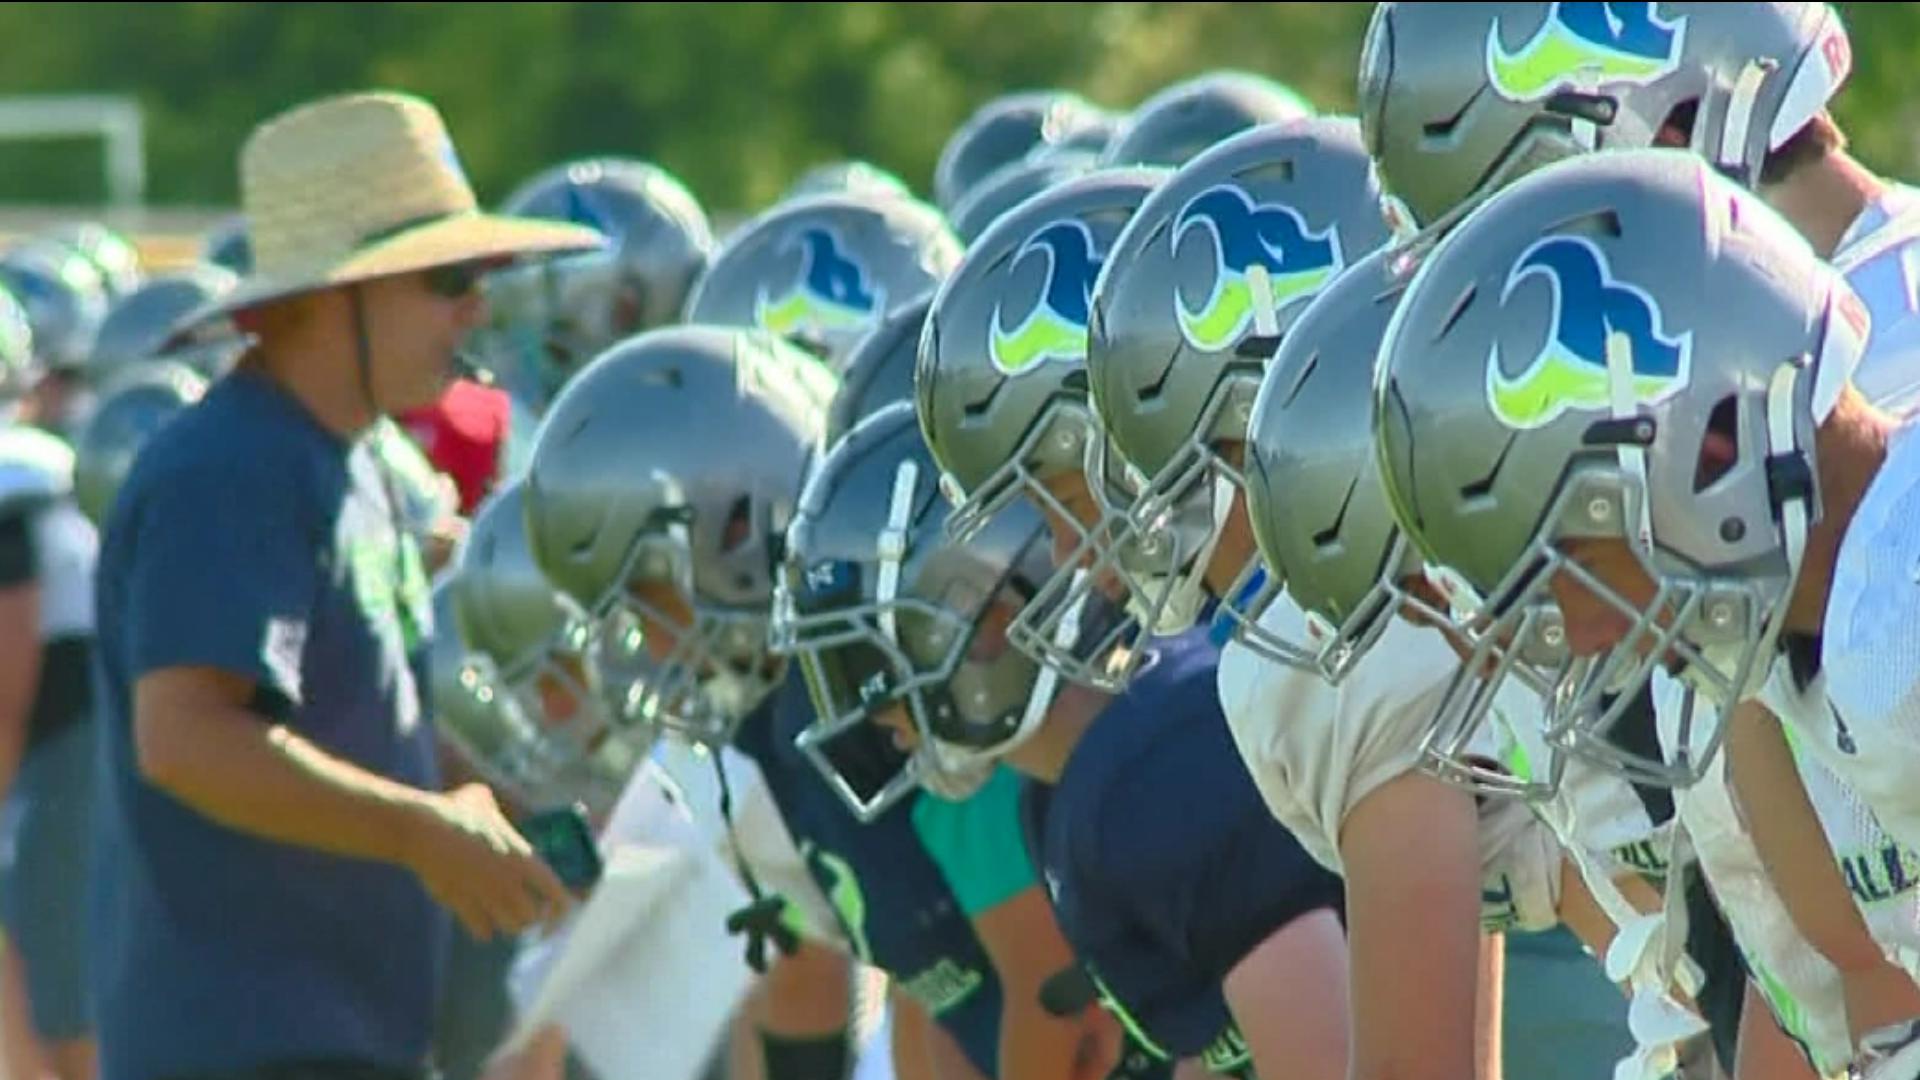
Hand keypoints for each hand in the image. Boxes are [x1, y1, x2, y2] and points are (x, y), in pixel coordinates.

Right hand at [401, 783, 575, 939]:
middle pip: (533, 916)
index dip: (560, 908)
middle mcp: (510, 882)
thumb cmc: (455, 810)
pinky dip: (484, 930)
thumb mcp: (483, 800)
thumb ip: (495, 812)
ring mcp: (486, 896)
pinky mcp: (462, 905)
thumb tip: (488, 805)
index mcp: (524, 859)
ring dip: (508, 923)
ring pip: (511, 928)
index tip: (553, 912)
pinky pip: (483, 933)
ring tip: (502, 913)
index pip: (558, 895)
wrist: (424, 829)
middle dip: (530, 915)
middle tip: (522, 908)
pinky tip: (479, 920)